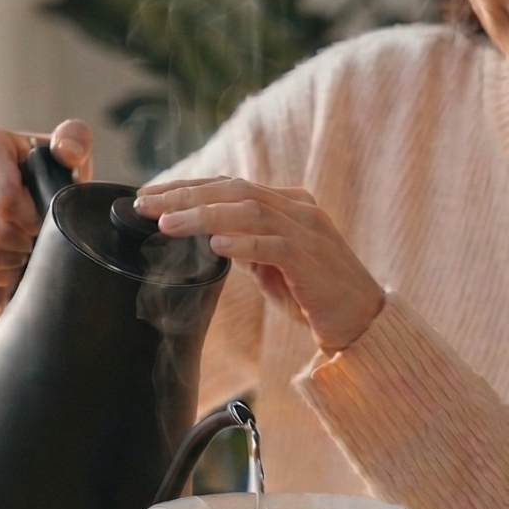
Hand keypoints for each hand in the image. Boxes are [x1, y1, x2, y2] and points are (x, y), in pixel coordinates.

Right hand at [0, 120, 92, 289]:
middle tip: (37, 241)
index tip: (45, 222)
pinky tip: (9, 265)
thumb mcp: (65, 155)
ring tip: (26, 252)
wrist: (18, 201)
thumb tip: (67, 152)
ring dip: (10, 260)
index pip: (6, 198)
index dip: (32, 220)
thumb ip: (74, 140)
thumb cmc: (43, 174)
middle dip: (22, 242)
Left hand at [134, 177, 385, 353]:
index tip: (150, 194)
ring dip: (203, 215)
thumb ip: (247, 246)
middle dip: (185, 195)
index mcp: (288, 204)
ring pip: (249, 211)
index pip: (229, 186)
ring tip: (167, 223)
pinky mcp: (312, 259)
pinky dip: (244, 243)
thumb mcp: (273, 265)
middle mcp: (298, 209)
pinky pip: (274, 245)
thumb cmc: (316, 295)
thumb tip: (210, 236)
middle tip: (146, 204)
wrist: (362, 322)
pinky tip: (216, 244)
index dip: (188, 187)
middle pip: (234, 190)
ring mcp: (307, 231)